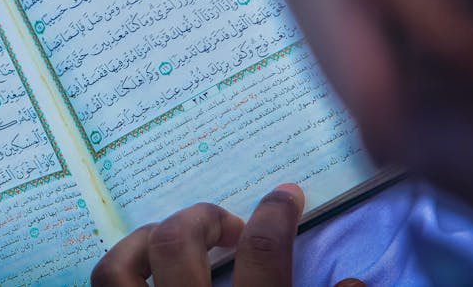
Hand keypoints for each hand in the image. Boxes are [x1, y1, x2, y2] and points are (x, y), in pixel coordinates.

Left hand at [91, 183, 304, 286]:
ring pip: (116, 268)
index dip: (276, 216)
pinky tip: (142, 276)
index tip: (286, 194)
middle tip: (227, 228)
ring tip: (170, 241)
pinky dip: (120, 273)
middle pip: (176, 244)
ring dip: (142, 242)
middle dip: (201, 219)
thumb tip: (356, 280)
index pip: (261, 255)